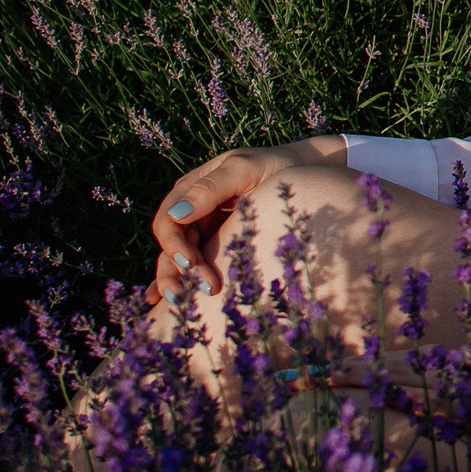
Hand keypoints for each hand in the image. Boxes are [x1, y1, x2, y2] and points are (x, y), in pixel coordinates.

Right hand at [146, 135, 345, 303]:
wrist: (305, 172)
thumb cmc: (275, 167)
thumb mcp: (244, 169)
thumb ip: (211, 187)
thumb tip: (179, 214)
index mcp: (190, 189)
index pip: (168, 221)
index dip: (174, 245)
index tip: (192, 263)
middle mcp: (192, 212)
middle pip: (171, 245)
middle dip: (179, 270)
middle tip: (205, 289)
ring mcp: (204, 230)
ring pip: (178, 259)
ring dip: (180, 281)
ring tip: (187, 304)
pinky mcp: (218, 245)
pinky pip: (193, 265)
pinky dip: (181, 282)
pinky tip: (165, 303)